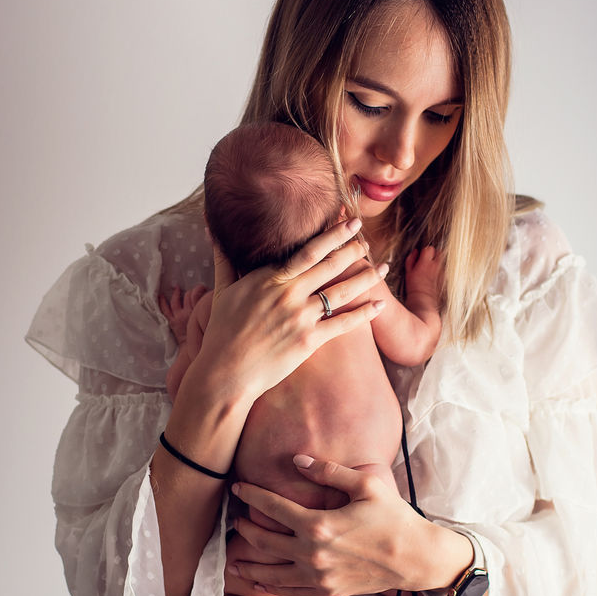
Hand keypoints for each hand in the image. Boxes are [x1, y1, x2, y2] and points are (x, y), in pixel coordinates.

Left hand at [159, 284, 208, 344]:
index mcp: (198, 311)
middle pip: (188, 295)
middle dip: (190, 291)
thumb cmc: (204, 337)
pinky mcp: (172, 321)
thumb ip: (209, 310)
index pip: (197, 294)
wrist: (193, 349)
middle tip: (192, 290)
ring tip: (176, 287)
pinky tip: (160, 296)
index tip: (203, 288)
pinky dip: (162, 302)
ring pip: (176, 301)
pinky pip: (165, 310)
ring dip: (176, 293)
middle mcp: (188, 312)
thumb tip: (212, 298)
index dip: (200, 289)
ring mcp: (178, 316)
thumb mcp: (209, 321)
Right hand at [188, 219, 388, 407]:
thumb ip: (224, 259)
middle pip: (330, 265)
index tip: (350, 222)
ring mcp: (300, 317)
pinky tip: (379, 305)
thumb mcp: (222, 292)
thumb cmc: (222, 333)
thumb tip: (213, 231)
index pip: (308, 250)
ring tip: (383, 267)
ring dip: (366, 277)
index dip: (332, 234)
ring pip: (341, 291)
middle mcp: (288, 293)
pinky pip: (343, 324)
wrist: (226, 373)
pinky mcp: (309, 341)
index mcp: (269, 278)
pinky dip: (364, 313)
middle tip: (369, 239)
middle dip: (353, 250)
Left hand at [228, 457, 439, 595]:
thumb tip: (298, 460)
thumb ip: (328, 471)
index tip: (237, 487)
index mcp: (319, 525)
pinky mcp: (328, 591)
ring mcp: (319, 577)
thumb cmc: (393, 517)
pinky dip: (269, 587)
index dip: (252, 496)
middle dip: (245, 529)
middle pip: (265, 541)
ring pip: (270, 573)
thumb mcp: (365, 485)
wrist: (415, 558)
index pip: (273, 508)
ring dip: (249, 565)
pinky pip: (289, 591)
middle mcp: (313, 554)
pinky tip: (258, 584)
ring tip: (232, 560)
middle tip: (235, 520)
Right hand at [404, 246, 443, 308]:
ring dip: (438, 261)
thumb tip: (415, 252)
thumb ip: (411, 259)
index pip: (429, 248)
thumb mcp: (408, 272)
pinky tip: (435, 275)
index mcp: (425, 263)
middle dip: (435, 254)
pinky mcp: (445, 278)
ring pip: (443, 261)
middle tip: (429, 258)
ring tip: (432, 267)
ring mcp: (442, 272)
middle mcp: (436, 266)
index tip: (423, 254)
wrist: (423, 301)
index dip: (426, 250)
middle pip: (440, 252)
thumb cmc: (414, 288)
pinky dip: (440, 270)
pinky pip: (444, 270)